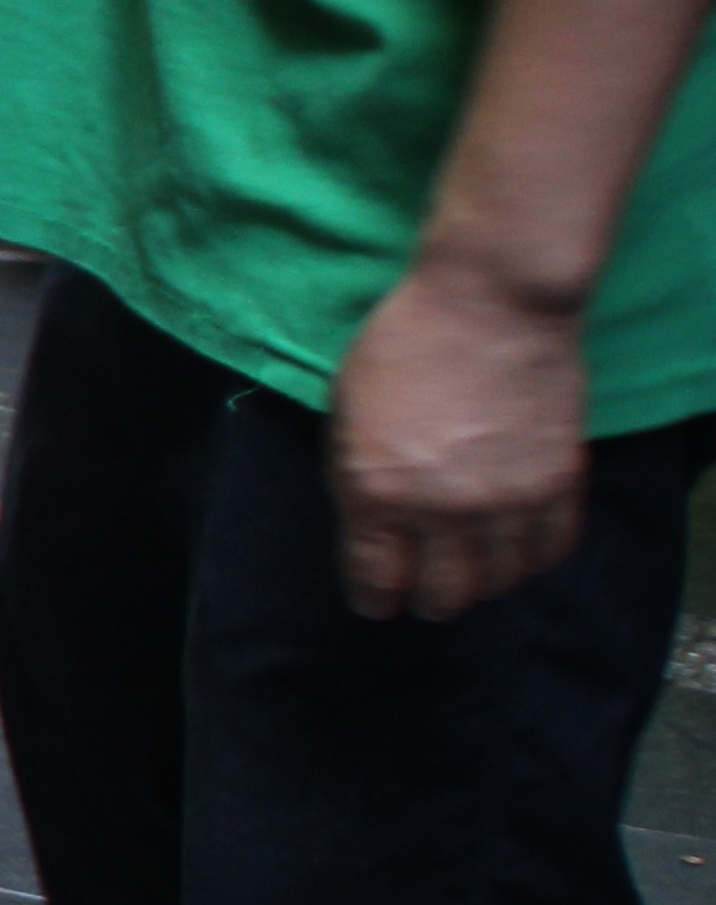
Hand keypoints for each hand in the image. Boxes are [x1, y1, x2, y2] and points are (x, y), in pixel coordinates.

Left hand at [329, 255, 595, 619]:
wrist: (491, 300)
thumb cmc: (404, 346)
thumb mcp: (345, 415)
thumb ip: (356, 480)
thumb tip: (368, 531)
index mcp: (376, 491)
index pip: (376, 579)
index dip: (375, 600)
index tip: (378, 604)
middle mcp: (442, 508)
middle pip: (443, 595)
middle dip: (430, 601)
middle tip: (427, 595)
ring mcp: (506, 499)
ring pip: (500, 581)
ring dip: (484, 583)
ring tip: (474, 573)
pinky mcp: (559, 481)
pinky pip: (551, 548)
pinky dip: (533, 559)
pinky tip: (518, 551)